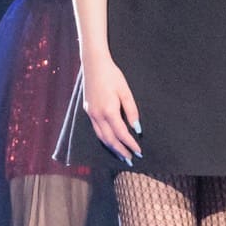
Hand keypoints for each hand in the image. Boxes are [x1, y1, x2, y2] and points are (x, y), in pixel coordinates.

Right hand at [81, 50, 142, 164]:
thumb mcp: (125, 91)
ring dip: (112, 147)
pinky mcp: (87, 110)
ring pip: (101, 137)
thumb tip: (137, 128)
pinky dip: (104, 138)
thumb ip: (132, 111)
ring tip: (121, 155)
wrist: (93, 64)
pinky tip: (110, 141)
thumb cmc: (112, 75)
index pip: (121, 134)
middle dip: (121, 151)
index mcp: (109, 111)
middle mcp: (97, 115)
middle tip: (130, 160)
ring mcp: (91, 114)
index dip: (130, 144)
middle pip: (110, 139)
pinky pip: (96, 130)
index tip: (138, 152)